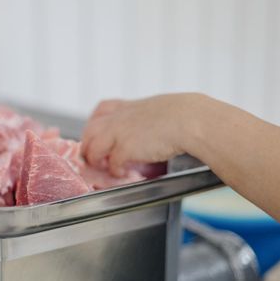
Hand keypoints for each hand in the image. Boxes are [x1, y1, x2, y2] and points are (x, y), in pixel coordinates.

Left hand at [81, 93, 205, 176]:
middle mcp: (119, 118)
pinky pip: (111, 164)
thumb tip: (148, 129)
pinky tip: (122, 173)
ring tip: (103, 168)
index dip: (95, 124)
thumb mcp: (159, 109)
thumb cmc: (184, 115)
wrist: (191, 120)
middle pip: (90, 131)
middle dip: (88, 146)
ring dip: (95, 160)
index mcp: (128, 107)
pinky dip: (115, 171)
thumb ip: (146, 117)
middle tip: (93, 158)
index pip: (101, 110)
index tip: (96, 134)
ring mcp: (119, 132)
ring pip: (92, 148)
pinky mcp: (125, 148)